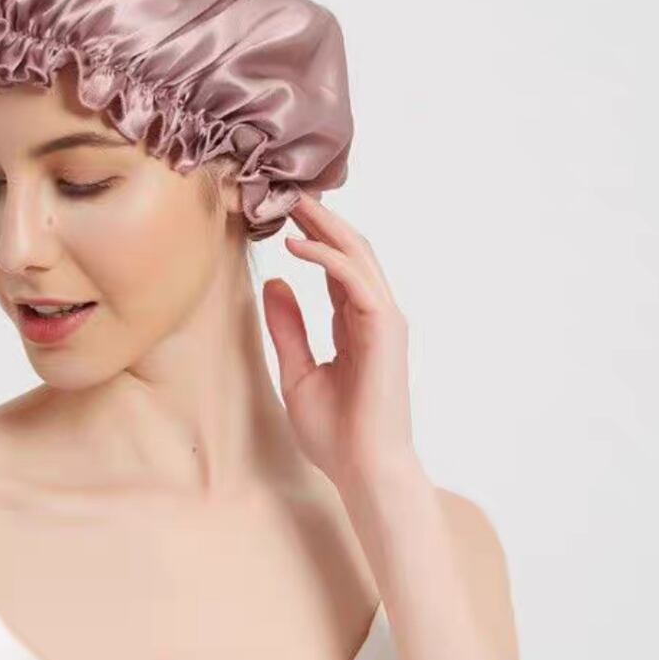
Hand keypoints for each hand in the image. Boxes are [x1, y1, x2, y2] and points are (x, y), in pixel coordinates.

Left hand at [261, 191, 420, 488]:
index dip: (312, 237)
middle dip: (320, 218)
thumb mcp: (296, 372)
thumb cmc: (335, 433)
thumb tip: (273, 283)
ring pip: (357, 256)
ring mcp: (383, 320)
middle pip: (350, 251)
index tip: (280, 213)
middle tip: (286, 190)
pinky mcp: (385, 328)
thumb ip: (288, 328)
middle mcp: (373, 316)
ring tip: (291, 200)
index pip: (335, 268)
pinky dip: (327, 257)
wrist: (362, 469)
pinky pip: (354, 280)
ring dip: (324, 225)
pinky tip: (296, 243)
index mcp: (354, 326)